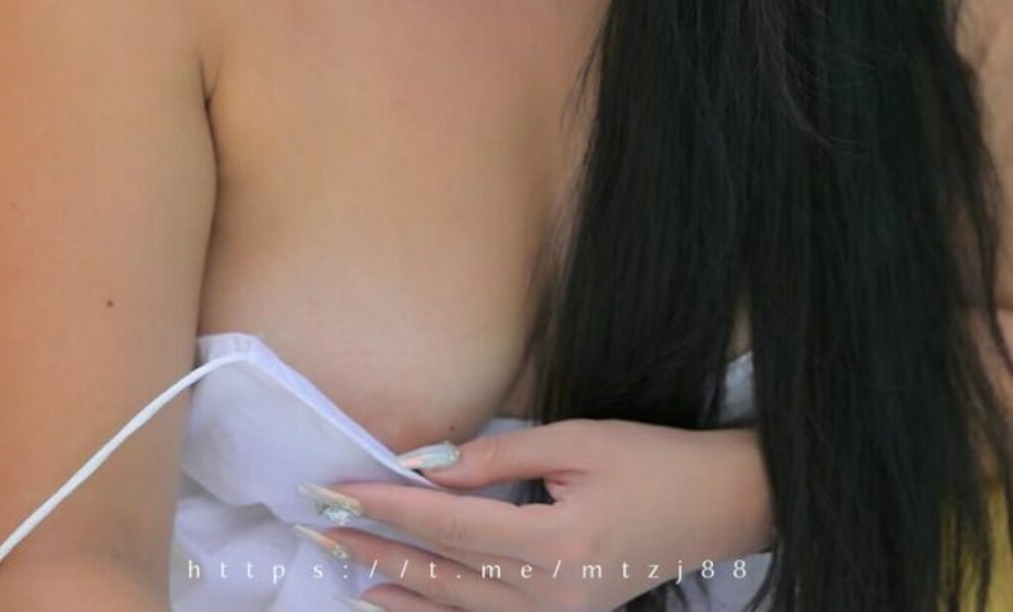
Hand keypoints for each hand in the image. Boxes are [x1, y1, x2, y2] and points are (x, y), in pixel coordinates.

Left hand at [302, 416, 773, 610]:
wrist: (716, 507)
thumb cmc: (651, 460)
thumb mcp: (576, 440)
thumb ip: (497, 458)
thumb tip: (425, 466)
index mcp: (556, 544)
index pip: (448, 524)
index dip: (388, 506)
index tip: (338, 488)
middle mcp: (552, 594)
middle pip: (443, 571)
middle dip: (375, 547)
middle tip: (318, 525)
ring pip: (456, 607)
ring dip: (395, 584)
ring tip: (342, 567)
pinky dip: (433, 609)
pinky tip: (395, 600)